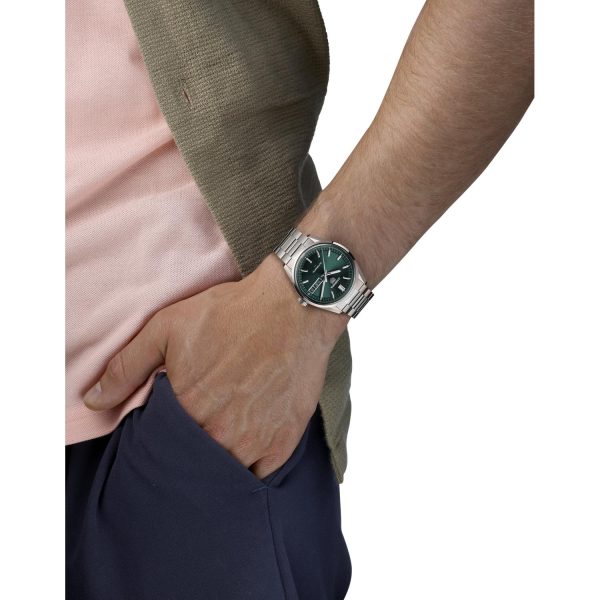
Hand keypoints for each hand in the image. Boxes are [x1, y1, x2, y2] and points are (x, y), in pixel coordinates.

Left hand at [83, 253, 348, 478]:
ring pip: (226, 474)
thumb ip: (126, 367)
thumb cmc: (232, 314)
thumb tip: (93, 400)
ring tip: (219, 439)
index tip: (166, 426)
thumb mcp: (168, 327)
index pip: (160, 448)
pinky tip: (245, 447)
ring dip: (218, 465)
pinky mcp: (284, 441)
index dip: (160, 438)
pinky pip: (260, 475)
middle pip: (193, 465)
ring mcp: (256, 443)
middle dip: (188, 454)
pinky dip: (250, 467)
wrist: (293, 308)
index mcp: (188, 411)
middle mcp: (221, 435)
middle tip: (195, 431)